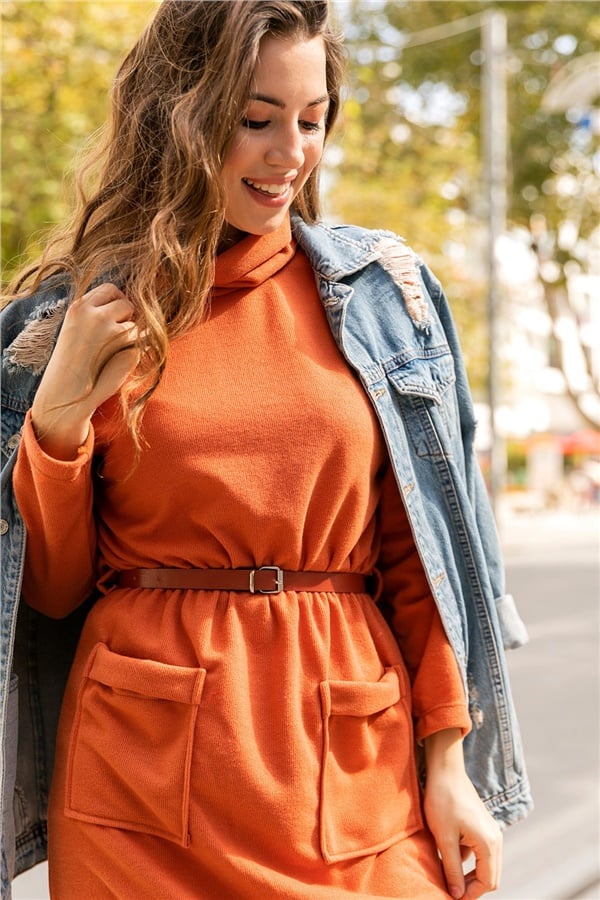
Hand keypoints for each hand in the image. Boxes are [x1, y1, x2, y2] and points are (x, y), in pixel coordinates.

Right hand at [31, 283, 138, 458]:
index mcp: (79, 308)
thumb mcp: (76, 328)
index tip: (113, 317)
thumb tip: (129, 301)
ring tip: (111, 353)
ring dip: (131, 336)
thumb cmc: (72, 363)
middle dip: (126, 318)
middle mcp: (95, 315)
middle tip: (113, 338)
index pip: (110, 290)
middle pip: (126, 303)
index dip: (115, 302)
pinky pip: (143, 341)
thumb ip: (95, 312)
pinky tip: (118, 361)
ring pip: (135, 323)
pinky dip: (136, 349)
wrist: (66, 392)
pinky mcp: (127, 347)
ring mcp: (111, 330)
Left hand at [423, 729, 502, 898]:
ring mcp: (490, 830)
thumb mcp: (444, 838)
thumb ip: (452, 869)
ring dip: (469, 873)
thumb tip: (457, 895)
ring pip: (486, 864)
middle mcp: (495, 838)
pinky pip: (480, 850)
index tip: (451, 897)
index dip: (470, 894)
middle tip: (450, 890)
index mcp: (489, 843)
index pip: (488, 882)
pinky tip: (448, 853)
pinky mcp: (483, 825)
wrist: (445, 770)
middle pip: (491, 876)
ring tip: (446, 874)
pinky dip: (468, 859)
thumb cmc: (443, 801)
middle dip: (472, 887)